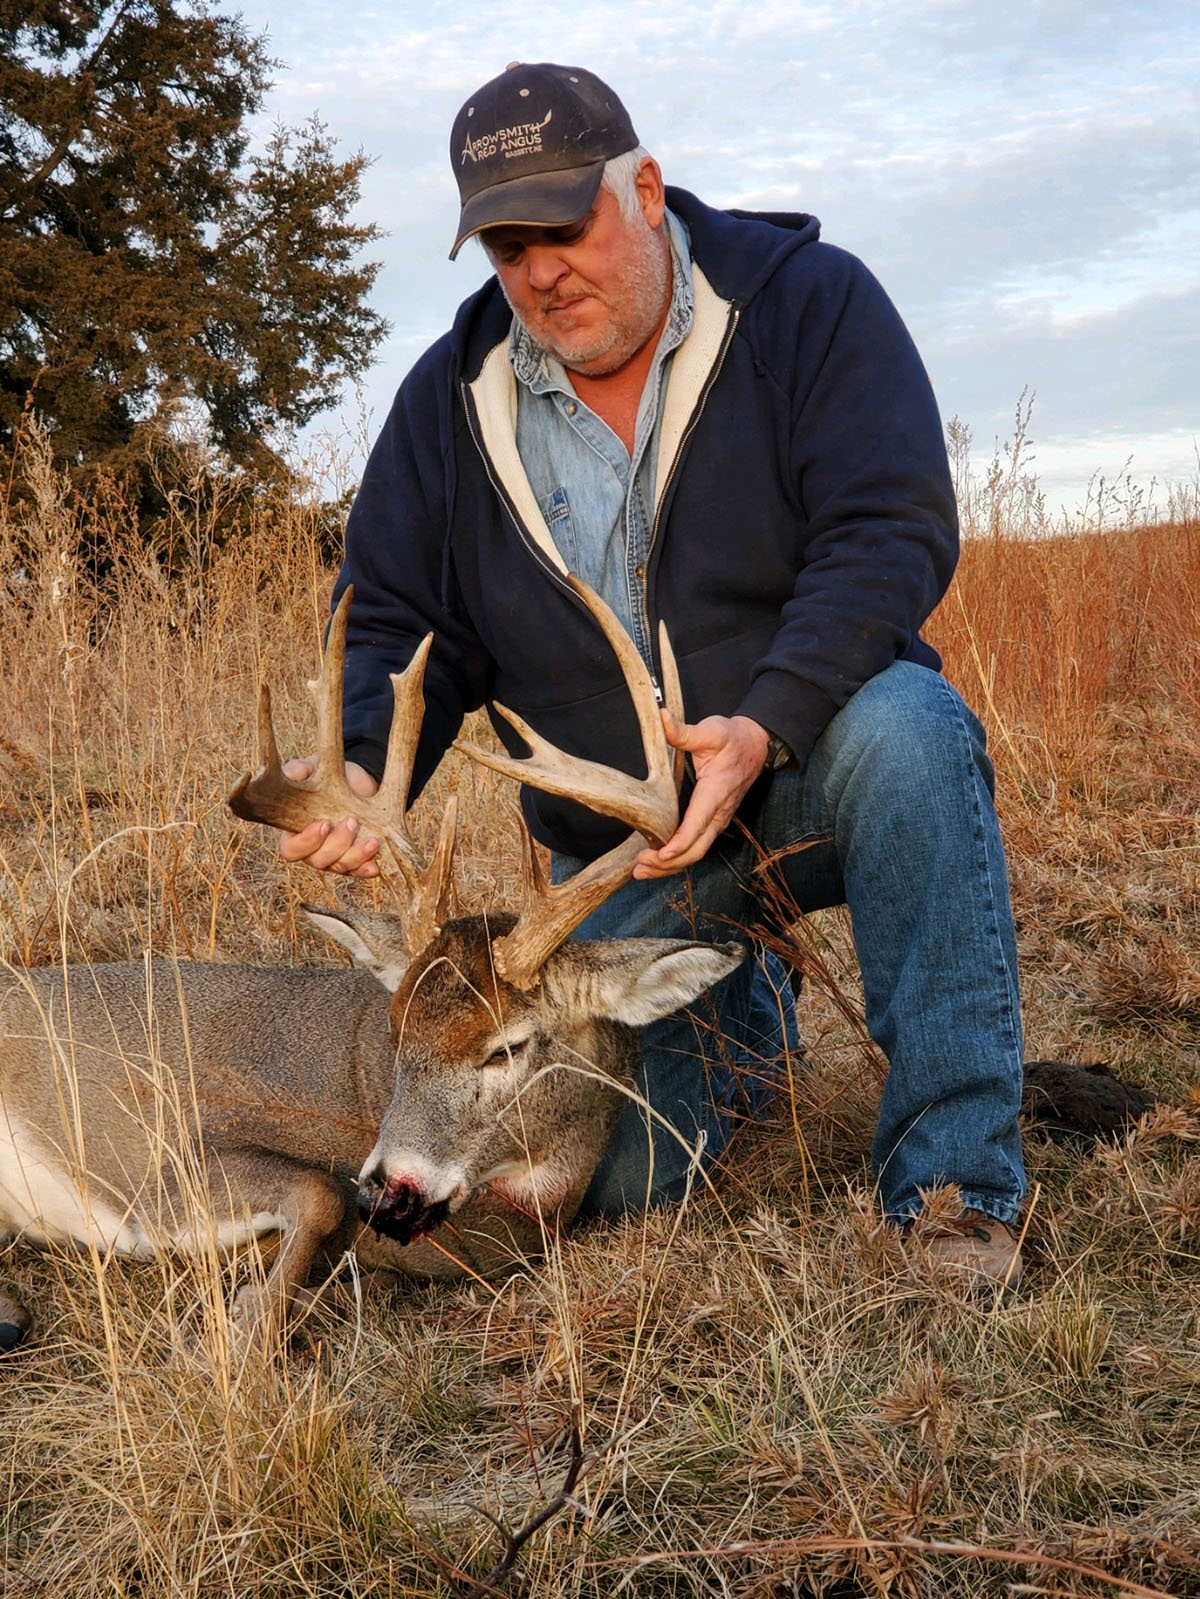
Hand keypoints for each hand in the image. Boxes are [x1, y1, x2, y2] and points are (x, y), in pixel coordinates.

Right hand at [277, 758, 382, 876]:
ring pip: (341, 867)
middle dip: (337, 844)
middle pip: (319, 861)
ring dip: (356, 856)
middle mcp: (313, 849)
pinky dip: (366, 869)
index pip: (292, 849)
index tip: (324, 824)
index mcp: (295, 832)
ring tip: (373, 840)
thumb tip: (292, 773)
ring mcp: (335, 857)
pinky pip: (359, 871)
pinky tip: (375, 866)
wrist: (358, 780)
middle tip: (352, 822)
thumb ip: (298, 771)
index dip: (306, 842)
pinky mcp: (356, 859)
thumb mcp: (311, 768)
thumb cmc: (326, 776)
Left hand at [632, 712, 769, 878]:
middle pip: (696, 849)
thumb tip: (662, 719)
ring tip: (642, 871)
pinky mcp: (713, 822)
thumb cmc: (733, 739)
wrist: (757, 746)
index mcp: (716, 792)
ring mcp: (718, 820)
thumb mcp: (711, 730)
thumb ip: (684, 731)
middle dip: (668, 863)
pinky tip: (657, 862)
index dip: (678, 843)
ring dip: (670, 866)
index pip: (697, 825)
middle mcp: (719, 813)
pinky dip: (677, 858)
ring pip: (696, 853)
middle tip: (640, 867)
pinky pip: (696, 846)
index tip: (659, 854)